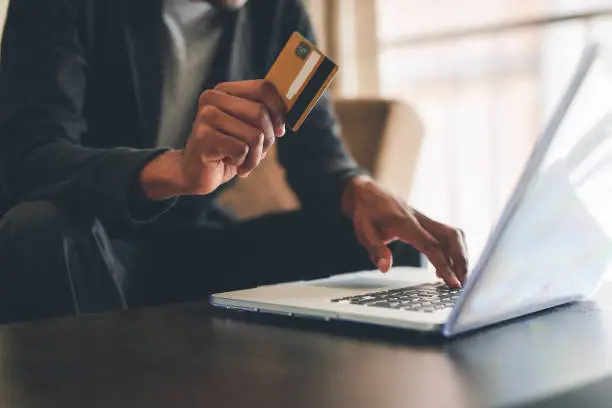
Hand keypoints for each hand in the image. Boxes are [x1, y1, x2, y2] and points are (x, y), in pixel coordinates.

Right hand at [140, 80, 285, 199]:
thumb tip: (293, 109)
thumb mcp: (250, 129)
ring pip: (254, 135)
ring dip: (255, 156)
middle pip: (260, 113)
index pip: (264, 88)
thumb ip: (266, 115)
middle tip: (258, 151)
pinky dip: (243, 163)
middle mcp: (212, 98)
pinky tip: (230, 163)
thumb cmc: (228, 150)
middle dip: (268, 139)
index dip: (279, 111)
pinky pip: (242, 150)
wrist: (196, 173)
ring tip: (243, 161)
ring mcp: (205, 117)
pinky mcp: (203, 138)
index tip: (279, 130)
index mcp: (225, 91)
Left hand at [342, 176, 467, 287]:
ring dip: (460, 255)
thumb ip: (375, 249)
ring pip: (452, 234)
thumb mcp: (364, 231)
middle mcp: (420, 220)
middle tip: (462, 283)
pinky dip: (452, 251)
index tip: (454, 282)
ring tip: (458, 278)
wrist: (368, 192)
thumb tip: (385, 268)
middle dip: (461, 260)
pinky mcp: (426, 223)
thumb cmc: (366, 212)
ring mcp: (425, 220)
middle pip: (451, 237)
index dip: (445, 265)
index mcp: (405, 224)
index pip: (431, 246)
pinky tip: (444, 268)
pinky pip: (446, 235)